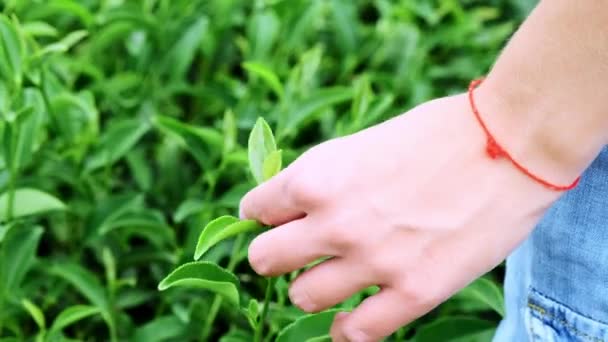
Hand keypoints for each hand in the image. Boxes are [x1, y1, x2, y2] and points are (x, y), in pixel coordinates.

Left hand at [240, 93, 560, 340]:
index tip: (278, 219)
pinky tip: (354, 317)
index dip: (265, 214)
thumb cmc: (438, 133)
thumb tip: (297, 203)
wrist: (509, 142)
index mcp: (317, 176)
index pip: (255, 209)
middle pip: (262, 259)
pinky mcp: (414, 292)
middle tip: (297, 253)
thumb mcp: (363, 143)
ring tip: (334, 280)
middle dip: (273, 256)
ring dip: (312, 290)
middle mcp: (334, 222)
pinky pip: (356, 333)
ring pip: (301, 298)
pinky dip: (347, 329)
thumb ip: (326, 178)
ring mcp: (372, 261)